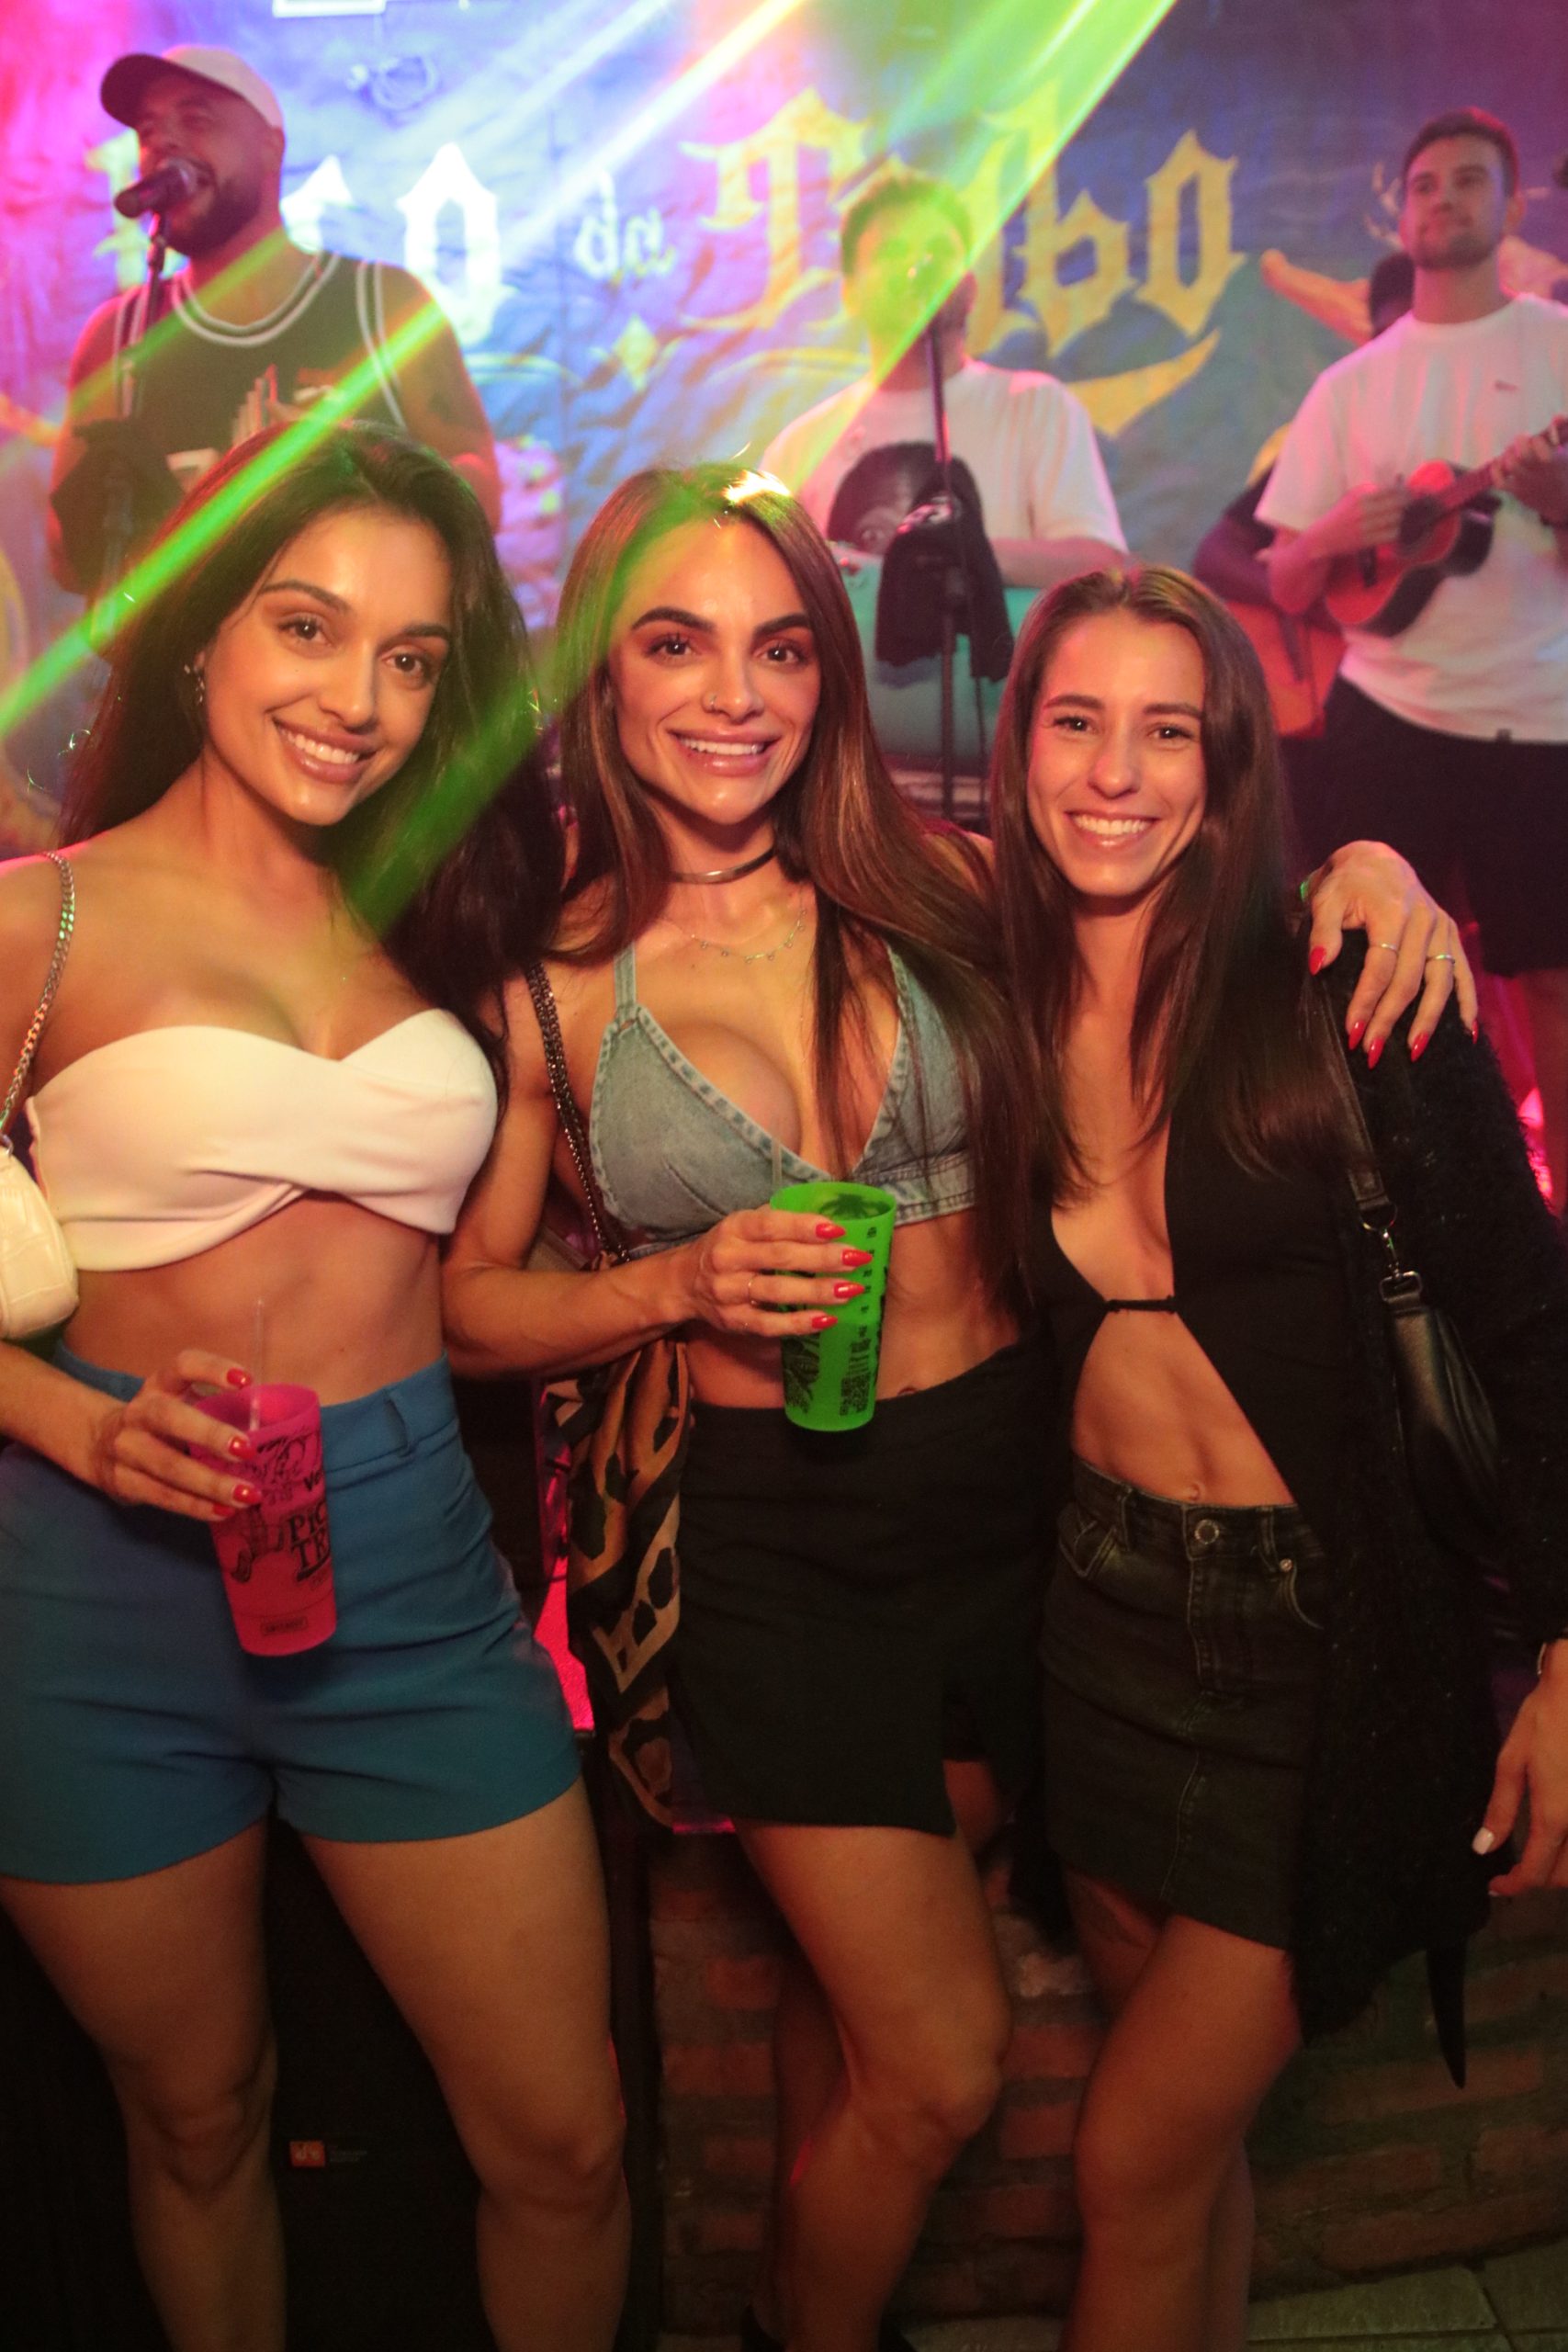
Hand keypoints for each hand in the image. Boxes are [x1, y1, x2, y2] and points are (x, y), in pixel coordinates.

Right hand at [85, 1349, 260, 1522]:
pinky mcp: (122, 1482)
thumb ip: (215, 1410)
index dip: (212, 1369)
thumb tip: (274, 1430)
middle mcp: (139, 1412)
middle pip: (170, 1418)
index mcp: (158, 1386)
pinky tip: (223, 1512)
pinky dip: (195, 1506)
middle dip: (210, 1434)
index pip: (182, 1366)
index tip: (246, 1380)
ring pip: (168, 1466)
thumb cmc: (159, 1424)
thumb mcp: (178, 1404)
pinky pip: (162, 1496)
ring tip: (247, 1495)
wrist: (96, 1445)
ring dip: (210, 1483)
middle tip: (248, 1450)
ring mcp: (126, 1448)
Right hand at [679, 1208, 872, 1338]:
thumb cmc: (727, 1249)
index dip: (805, 1226)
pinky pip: (770, 1324)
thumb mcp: (742, 1226)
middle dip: (823, 1258)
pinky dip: (799, 1323)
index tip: (839, 1228)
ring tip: (851, 1289)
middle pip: (780, 1257)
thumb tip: (826, 1215)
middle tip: (858, 1258)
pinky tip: (827, 1320)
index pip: (771, 1225)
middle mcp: (728, 1258)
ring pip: (778, 1291)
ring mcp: (729, 1292)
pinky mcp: (734, 1321)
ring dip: (818, 1291)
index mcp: (735, 1228)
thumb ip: (776, 1221)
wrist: (684, 1283)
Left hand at [1306, 841, 1476, 1057]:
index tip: (1353, 1032)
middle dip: (1390, 1020)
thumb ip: (1322, 931)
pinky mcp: (1451, 934)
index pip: (1380, 967)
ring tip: (1413, 1052)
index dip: (1367, 1002)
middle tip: (1372, 1052)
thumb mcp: (1326, 899)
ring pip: (1440, 982)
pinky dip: (1468, 1003)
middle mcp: (1424, 921)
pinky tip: (1467, 1032)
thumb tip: (1317, 965)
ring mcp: (1442, 928)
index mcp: (1393, 912)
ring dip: (1428, 1020)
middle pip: (1409, 981)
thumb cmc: (1346, 884)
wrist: (1376, 861)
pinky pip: (1463, 973)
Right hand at [1307, 481, 1410, 557]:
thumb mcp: (1351, 497)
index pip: (1391, 490)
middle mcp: (1363, 509)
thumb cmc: (1339, 516)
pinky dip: (1399, 531)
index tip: (1413, 492)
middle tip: (1417, 505)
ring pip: (1396, 519)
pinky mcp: (1366, 540)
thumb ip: (1370, 492)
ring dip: (1407, 518)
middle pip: (1397, 503)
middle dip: (1410, 503)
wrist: (1322, 538)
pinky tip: (1402, 529)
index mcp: (1361, 496)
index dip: (1405, 490)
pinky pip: (1390, 534)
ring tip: (1413, 517)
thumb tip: (1395, 486)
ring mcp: (1365, 526)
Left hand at [1474, 1647, 1567, 1892]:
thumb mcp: (1512, 1761)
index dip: (1514, 1886)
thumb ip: (1501, 1809)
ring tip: (1539, 1855)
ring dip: (1562, 1867)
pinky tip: (1561, 1835)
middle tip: (1514, 1869)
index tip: (1496, 1885)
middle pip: (1566, 1876)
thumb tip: (1483, 1848)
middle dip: (1540, 1879)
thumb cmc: (1545, 1720)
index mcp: (1556, 1817)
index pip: (1536, 1872)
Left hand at [1495, 430, 1567, 526]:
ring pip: (1511, 465)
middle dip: (1519, 442)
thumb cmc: (1565, 471)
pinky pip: (1500, 482)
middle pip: (1522, 454)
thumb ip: (1563, 432)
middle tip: (1521, 440)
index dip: (1536, 439)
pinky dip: (1496, 470)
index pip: (1540, 446)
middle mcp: (1538, 473)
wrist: (1563, 502)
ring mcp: (1526, 483)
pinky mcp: (1517, 492)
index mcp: (1553, 462)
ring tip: (1512, 450)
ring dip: (1508, 454)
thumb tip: (1556, 417)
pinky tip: (1499, 462)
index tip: (1537, 439)